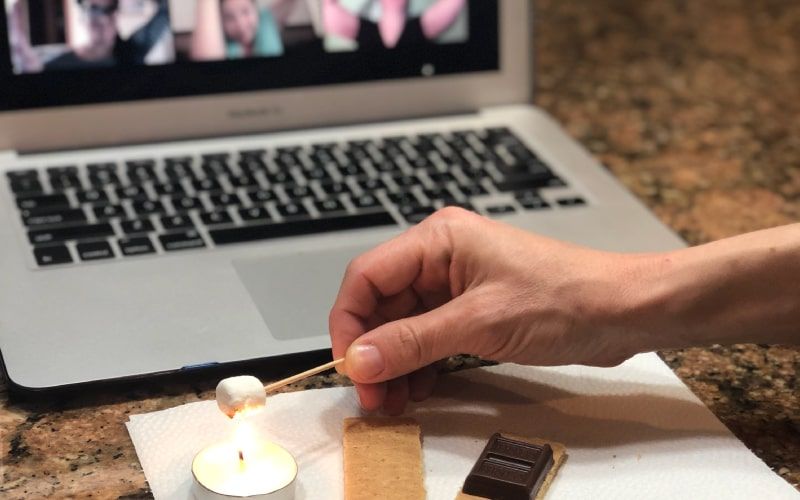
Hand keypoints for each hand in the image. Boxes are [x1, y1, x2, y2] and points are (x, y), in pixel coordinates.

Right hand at [329, 208, 644, 413]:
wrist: (623, 310)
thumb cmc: (568, 296)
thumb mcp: (481, 322)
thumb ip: (414, 341)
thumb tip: (361, 358)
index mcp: (439, 240)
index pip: (367, 277)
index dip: (349, 322)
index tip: (350, 364)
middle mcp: (442, 257)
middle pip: (381, 304)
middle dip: (373, 351)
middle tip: (372, 394)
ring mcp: (457, 285)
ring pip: (402, 325)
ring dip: (393, 363)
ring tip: (393, 401)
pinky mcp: (472, 310)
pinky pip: (428, 337)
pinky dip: (419, 364)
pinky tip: (418, 389)